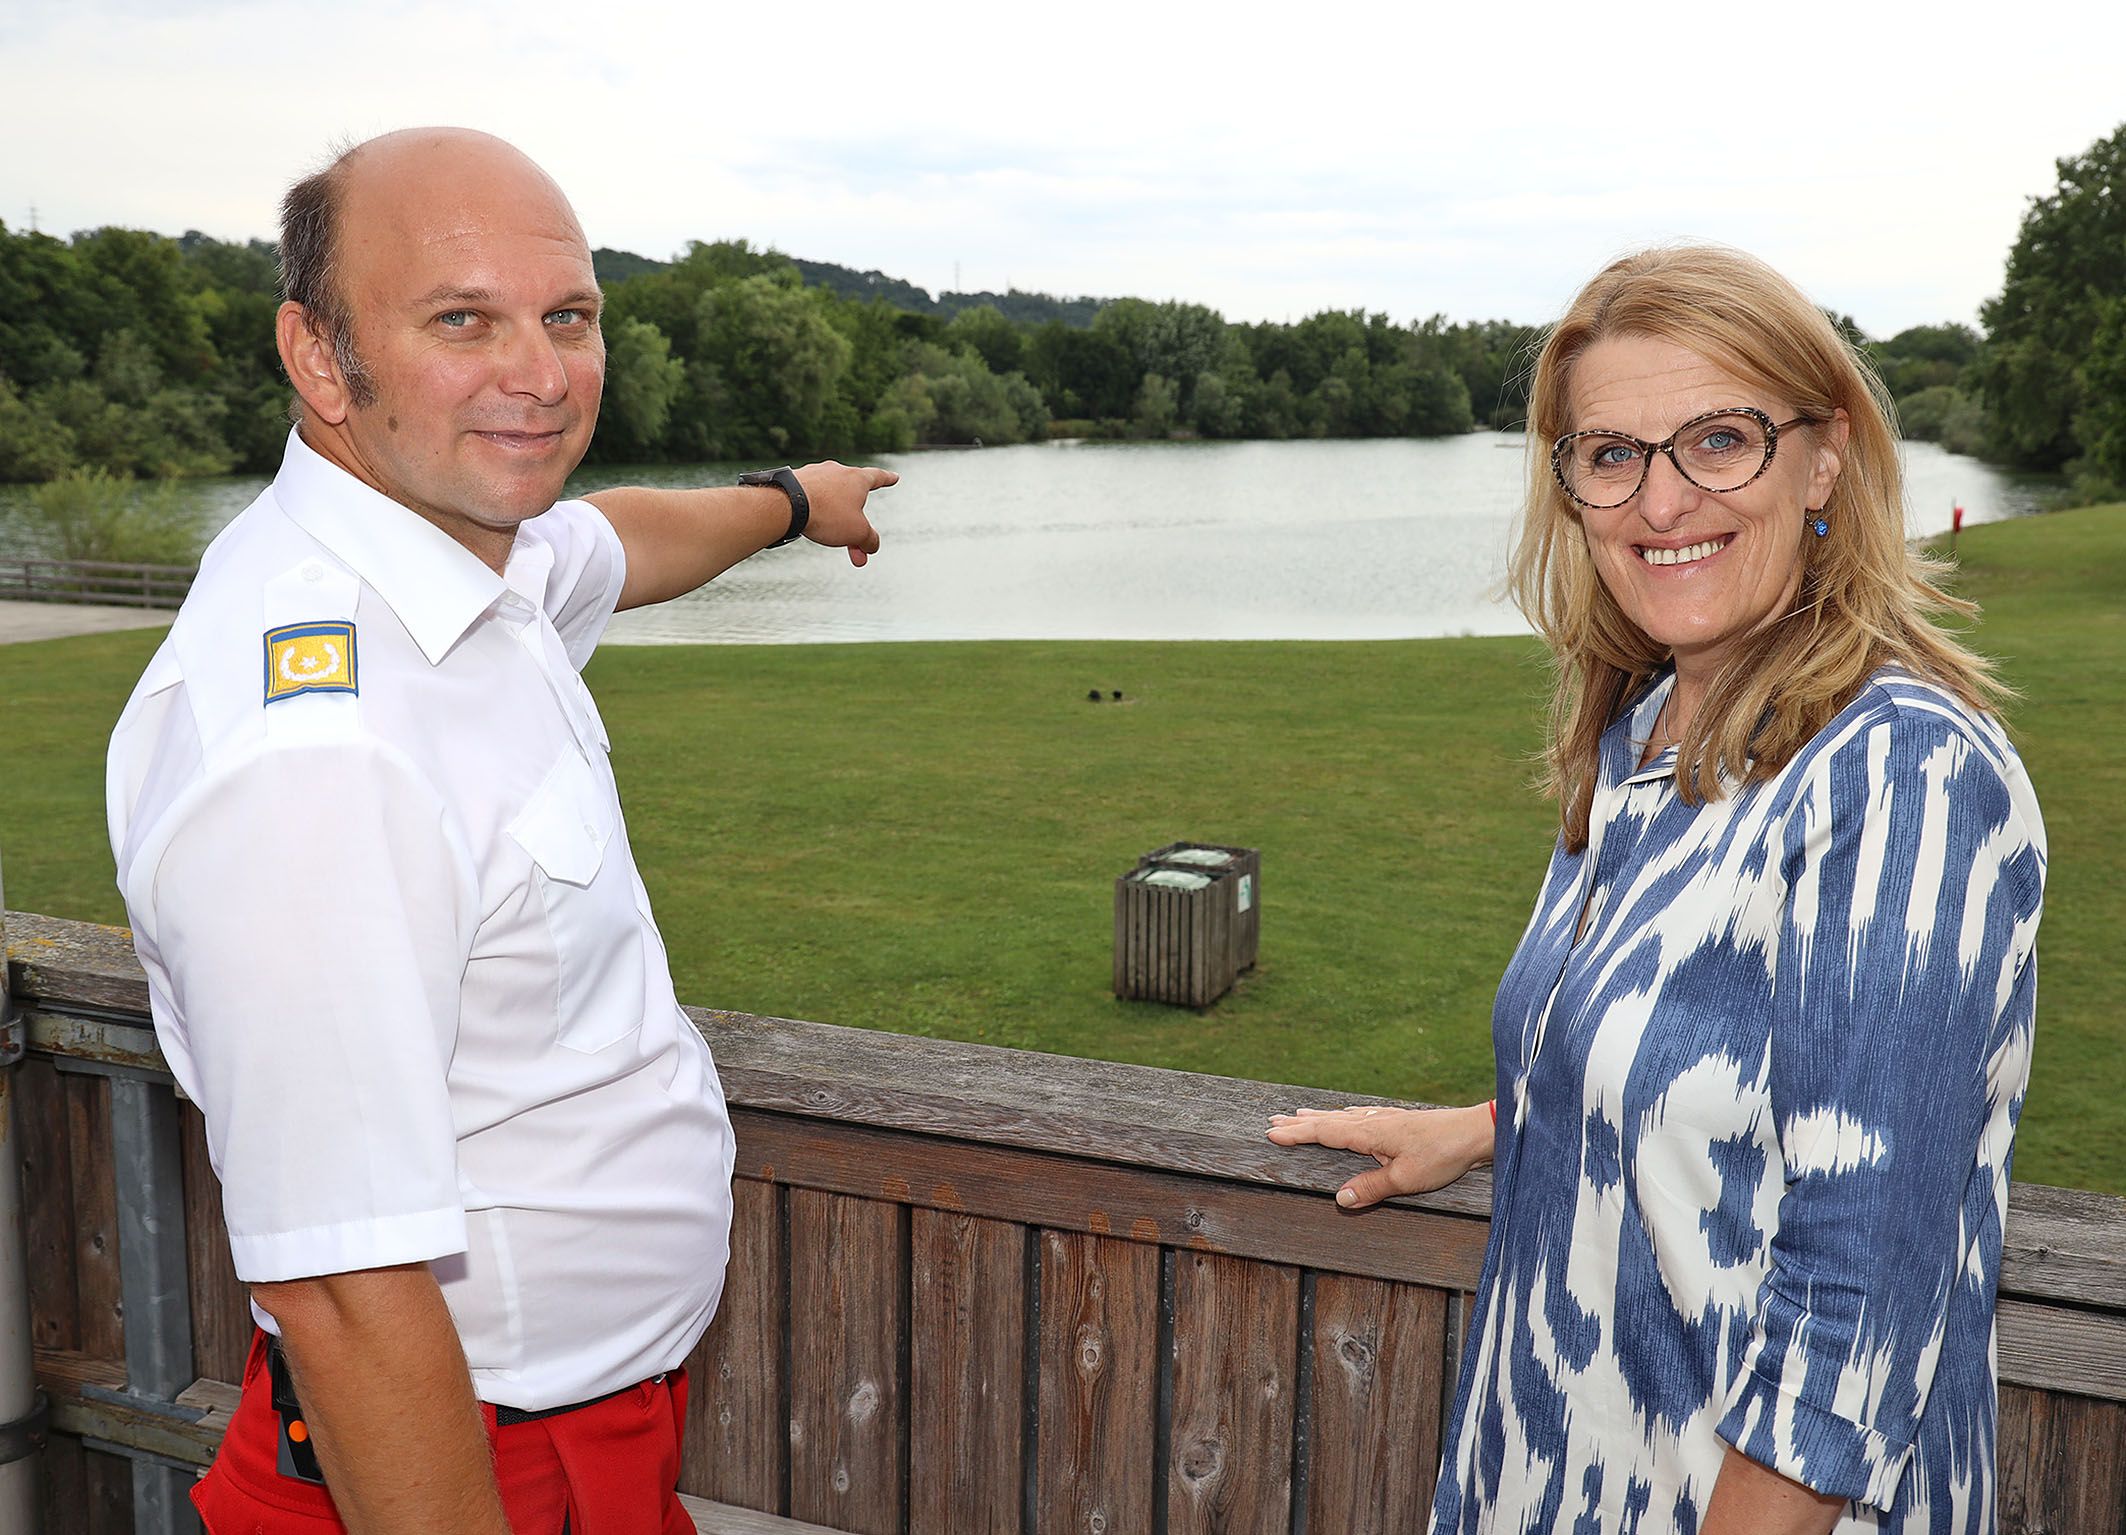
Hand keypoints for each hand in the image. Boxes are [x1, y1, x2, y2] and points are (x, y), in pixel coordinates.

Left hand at [794, 460, 895, 565]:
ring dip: (835, 525)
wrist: (786, 504)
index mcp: (857, 478)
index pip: (877, 477)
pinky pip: (812, 501)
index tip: (894, 478)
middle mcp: (837, 472)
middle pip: (852, 501)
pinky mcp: (796, 482)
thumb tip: (872, 546)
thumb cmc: (827, 514)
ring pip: (831, 503)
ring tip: (829, 540)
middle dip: (856, 529)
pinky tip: (809, 524)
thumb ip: (869, 540)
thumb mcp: (857, 533)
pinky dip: (815, 515)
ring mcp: (815, 475)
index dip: (887, 480)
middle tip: (858, 553)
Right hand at [1265, 1101, 1492, 1209]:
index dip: (1297, 1134)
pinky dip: (1344, 1115)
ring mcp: (1387, 1118)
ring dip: (1320, 1117)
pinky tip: (1348, 1114)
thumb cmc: (1442, 1155)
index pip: (1324, 1133)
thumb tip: (1339, 1199)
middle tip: (1274, 1121)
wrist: (1474, 1133)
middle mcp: (1373, 1121)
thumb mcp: (1405, 1179)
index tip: (1271, 1133)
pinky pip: (1361, 1115)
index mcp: (1369, 1133)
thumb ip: (1371, 1188)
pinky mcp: (1400, 1121)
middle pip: (1329, 1120)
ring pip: (1344, 1117)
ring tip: (1300, 1115)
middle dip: (1301, 1122)